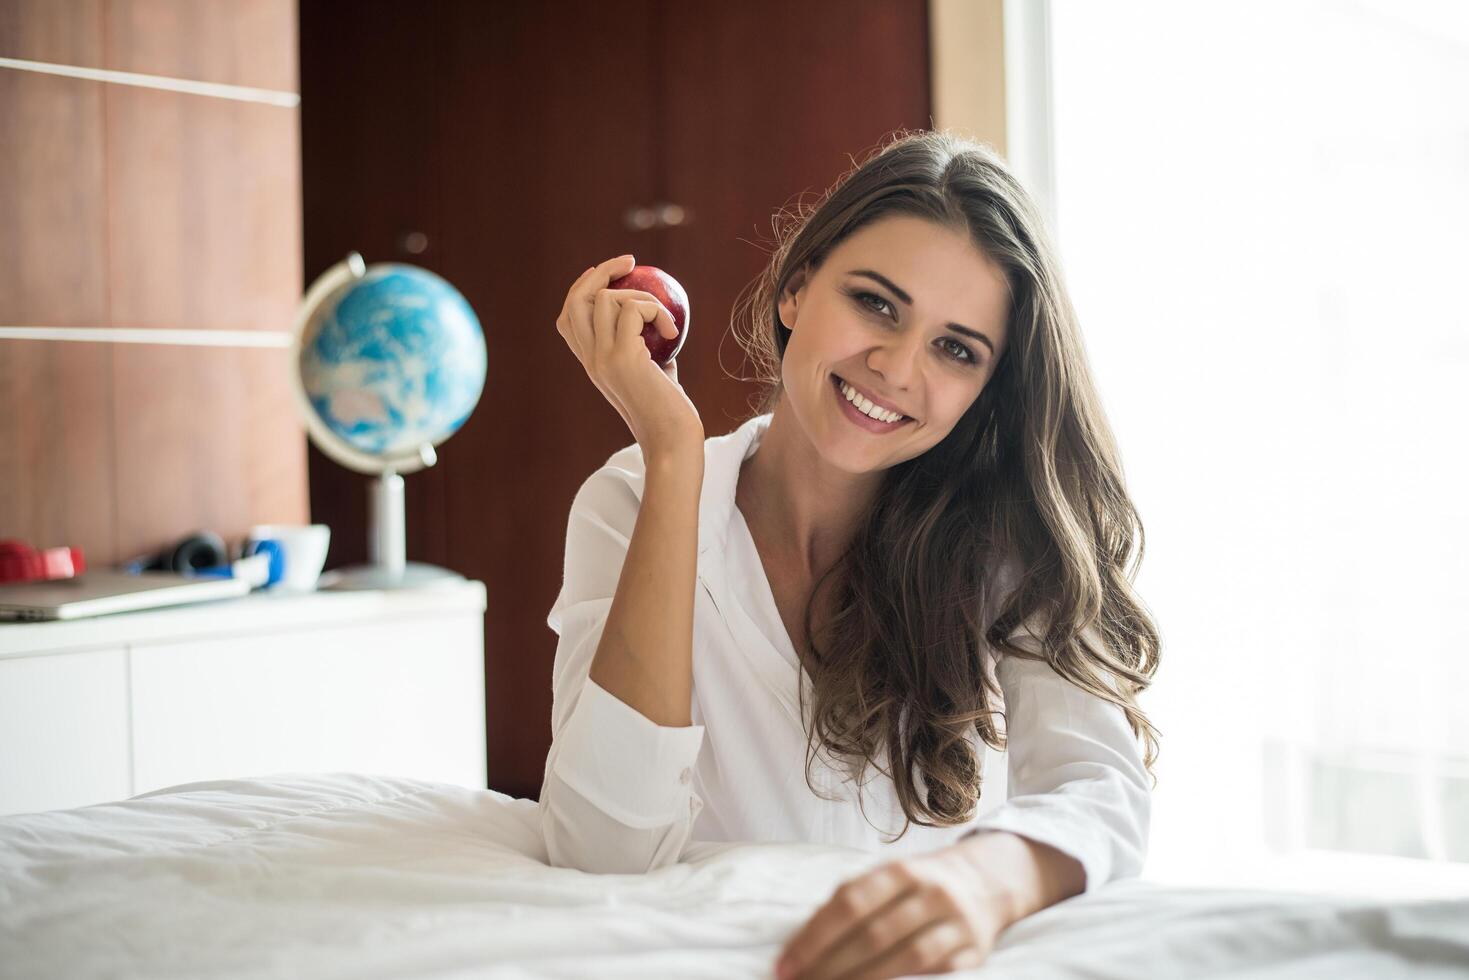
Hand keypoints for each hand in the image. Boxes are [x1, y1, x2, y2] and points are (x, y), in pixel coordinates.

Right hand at [556, 253, 703, 456]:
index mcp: (592, 365)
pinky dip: (657, 311)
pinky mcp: (623, 356)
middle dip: (601, 272)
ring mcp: (602, 358)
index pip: (569, 318)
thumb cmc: (672, 415)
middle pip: (577, 300)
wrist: (672, 442)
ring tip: (665, 323)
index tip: (609, 274)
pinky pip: (636, 308)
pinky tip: (672, 332)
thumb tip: (663, 327)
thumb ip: (652, 352)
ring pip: (607, 298)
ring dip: (642, 296)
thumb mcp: (659, 377)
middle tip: (630, 262)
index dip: (582, 289)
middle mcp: (590, 360)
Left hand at [774, 845, 1011, 979]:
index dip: (813, 937)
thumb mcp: (886, 879)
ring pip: (905, 959)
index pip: (849, 903)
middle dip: (830, 966)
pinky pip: (936, 976)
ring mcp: (956, 924)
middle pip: (873, 935)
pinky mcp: (974, 954)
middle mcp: (931, 893)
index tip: (784, 965)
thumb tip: (800, 941)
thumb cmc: (917, 885)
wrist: (985, 882)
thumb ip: (849, 902)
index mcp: (900, 870)